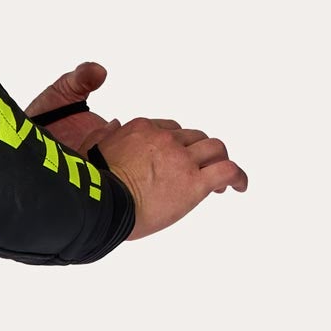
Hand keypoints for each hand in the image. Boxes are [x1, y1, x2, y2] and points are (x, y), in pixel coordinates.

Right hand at [26, 62, 245, 236]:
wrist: (101, 205)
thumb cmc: (91, 184)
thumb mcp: (90, 148)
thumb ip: (103, 135)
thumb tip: (114, 124)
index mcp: (142, 129)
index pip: (170, 130)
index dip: (178, 145)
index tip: (178, 159)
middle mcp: (165, 139)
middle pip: (194, 138)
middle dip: (200, 152)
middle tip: (201, 170)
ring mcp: (182, 160)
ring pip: (214, 148)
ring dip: (220, 160)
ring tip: (224, 179)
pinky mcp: (194, 184)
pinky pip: (227, 171)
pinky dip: (238, 176)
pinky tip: (240, 187)